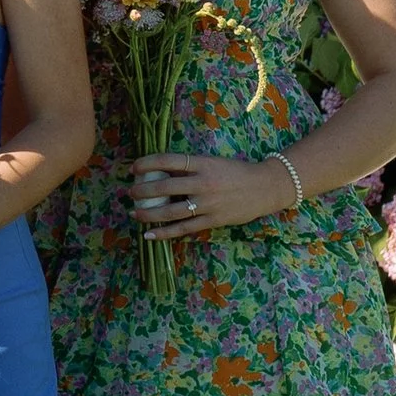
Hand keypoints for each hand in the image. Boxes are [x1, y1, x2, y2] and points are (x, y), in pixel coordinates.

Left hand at [129, 152, 286, 240]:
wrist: (265, 187)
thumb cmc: (235, 172)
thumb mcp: (212, 162)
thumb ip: (190, 166)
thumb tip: (159, 171)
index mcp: (202, 163)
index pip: (168, 160)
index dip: (147, 163)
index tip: (133, 167)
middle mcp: (203, 183)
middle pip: (164, 186)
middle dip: (142, 190)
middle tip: (130, 192)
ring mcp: (207, 204)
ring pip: (170, 210)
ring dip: (148, 213)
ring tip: (133, 213)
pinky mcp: (212, 220)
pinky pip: (183, 228)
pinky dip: (164, 232)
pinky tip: (148, 234)